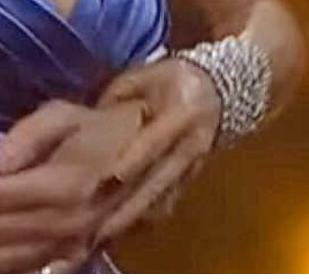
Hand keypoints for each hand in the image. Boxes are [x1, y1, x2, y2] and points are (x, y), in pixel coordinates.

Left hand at [0, 98, 144, 271]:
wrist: (156, 147)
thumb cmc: (103, 123)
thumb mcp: (66, 113)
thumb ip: (28, 136)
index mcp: (62, 182)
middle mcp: (68, 218)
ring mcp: (76, 241)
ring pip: (13, 258)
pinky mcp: (83, 252)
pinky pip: (36, 269)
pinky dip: (2, 273)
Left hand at [90, 56, 221, 243]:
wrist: (219, 89)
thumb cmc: (172, 78)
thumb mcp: (144, 75)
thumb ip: (117, 96)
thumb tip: (90, 120)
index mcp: (181, 112)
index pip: (154, 141)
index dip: (133, 160)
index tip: (110, 178)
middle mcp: (191, 143)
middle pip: (159, 179)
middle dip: (130, 204)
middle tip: (99, 224)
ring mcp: (194, 165)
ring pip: (163, 196)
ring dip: (135, 216)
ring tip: (104, 233)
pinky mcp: (192, 178)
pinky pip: (167, 200)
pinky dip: (145, 215)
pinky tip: (121, 226)